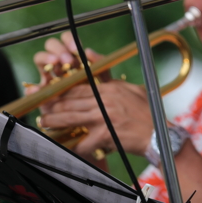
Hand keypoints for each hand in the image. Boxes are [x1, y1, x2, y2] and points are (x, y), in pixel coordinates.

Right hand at [29, 33, 108, 94]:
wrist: (90, 117)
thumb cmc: (96, 95)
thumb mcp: (103, 80)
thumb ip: (100, 64)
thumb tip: (88, 50)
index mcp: (73, 58)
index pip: (67, 40)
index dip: (69, 40)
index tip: (76, 49)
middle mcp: (59, 64)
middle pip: (52, 45)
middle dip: (59, 49)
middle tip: (68, 60)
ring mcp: (48, 77)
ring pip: (39, 58)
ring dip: (46, 58)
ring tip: (54, 64)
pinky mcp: (41, 94)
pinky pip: (31, 88)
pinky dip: (32, 87)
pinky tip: (37, 89)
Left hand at [38, 80, 154, 158]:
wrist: (158, 134)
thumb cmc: (146, 112)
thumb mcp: (131, 88)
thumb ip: (109, 75)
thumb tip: (90, 54)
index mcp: (110, 89)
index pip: (78, 88)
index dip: (62, 92)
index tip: (51, 95)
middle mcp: (104, 101)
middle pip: (70, 102)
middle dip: (53, 106)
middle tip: (43, 110)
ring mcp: (104, 118)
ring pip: (71, 118)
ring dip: (54, 121)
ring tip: (45, 123)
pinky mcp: (105, 134)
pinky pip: (84, 142)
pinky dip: (75, 147)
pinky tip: (68, 148)